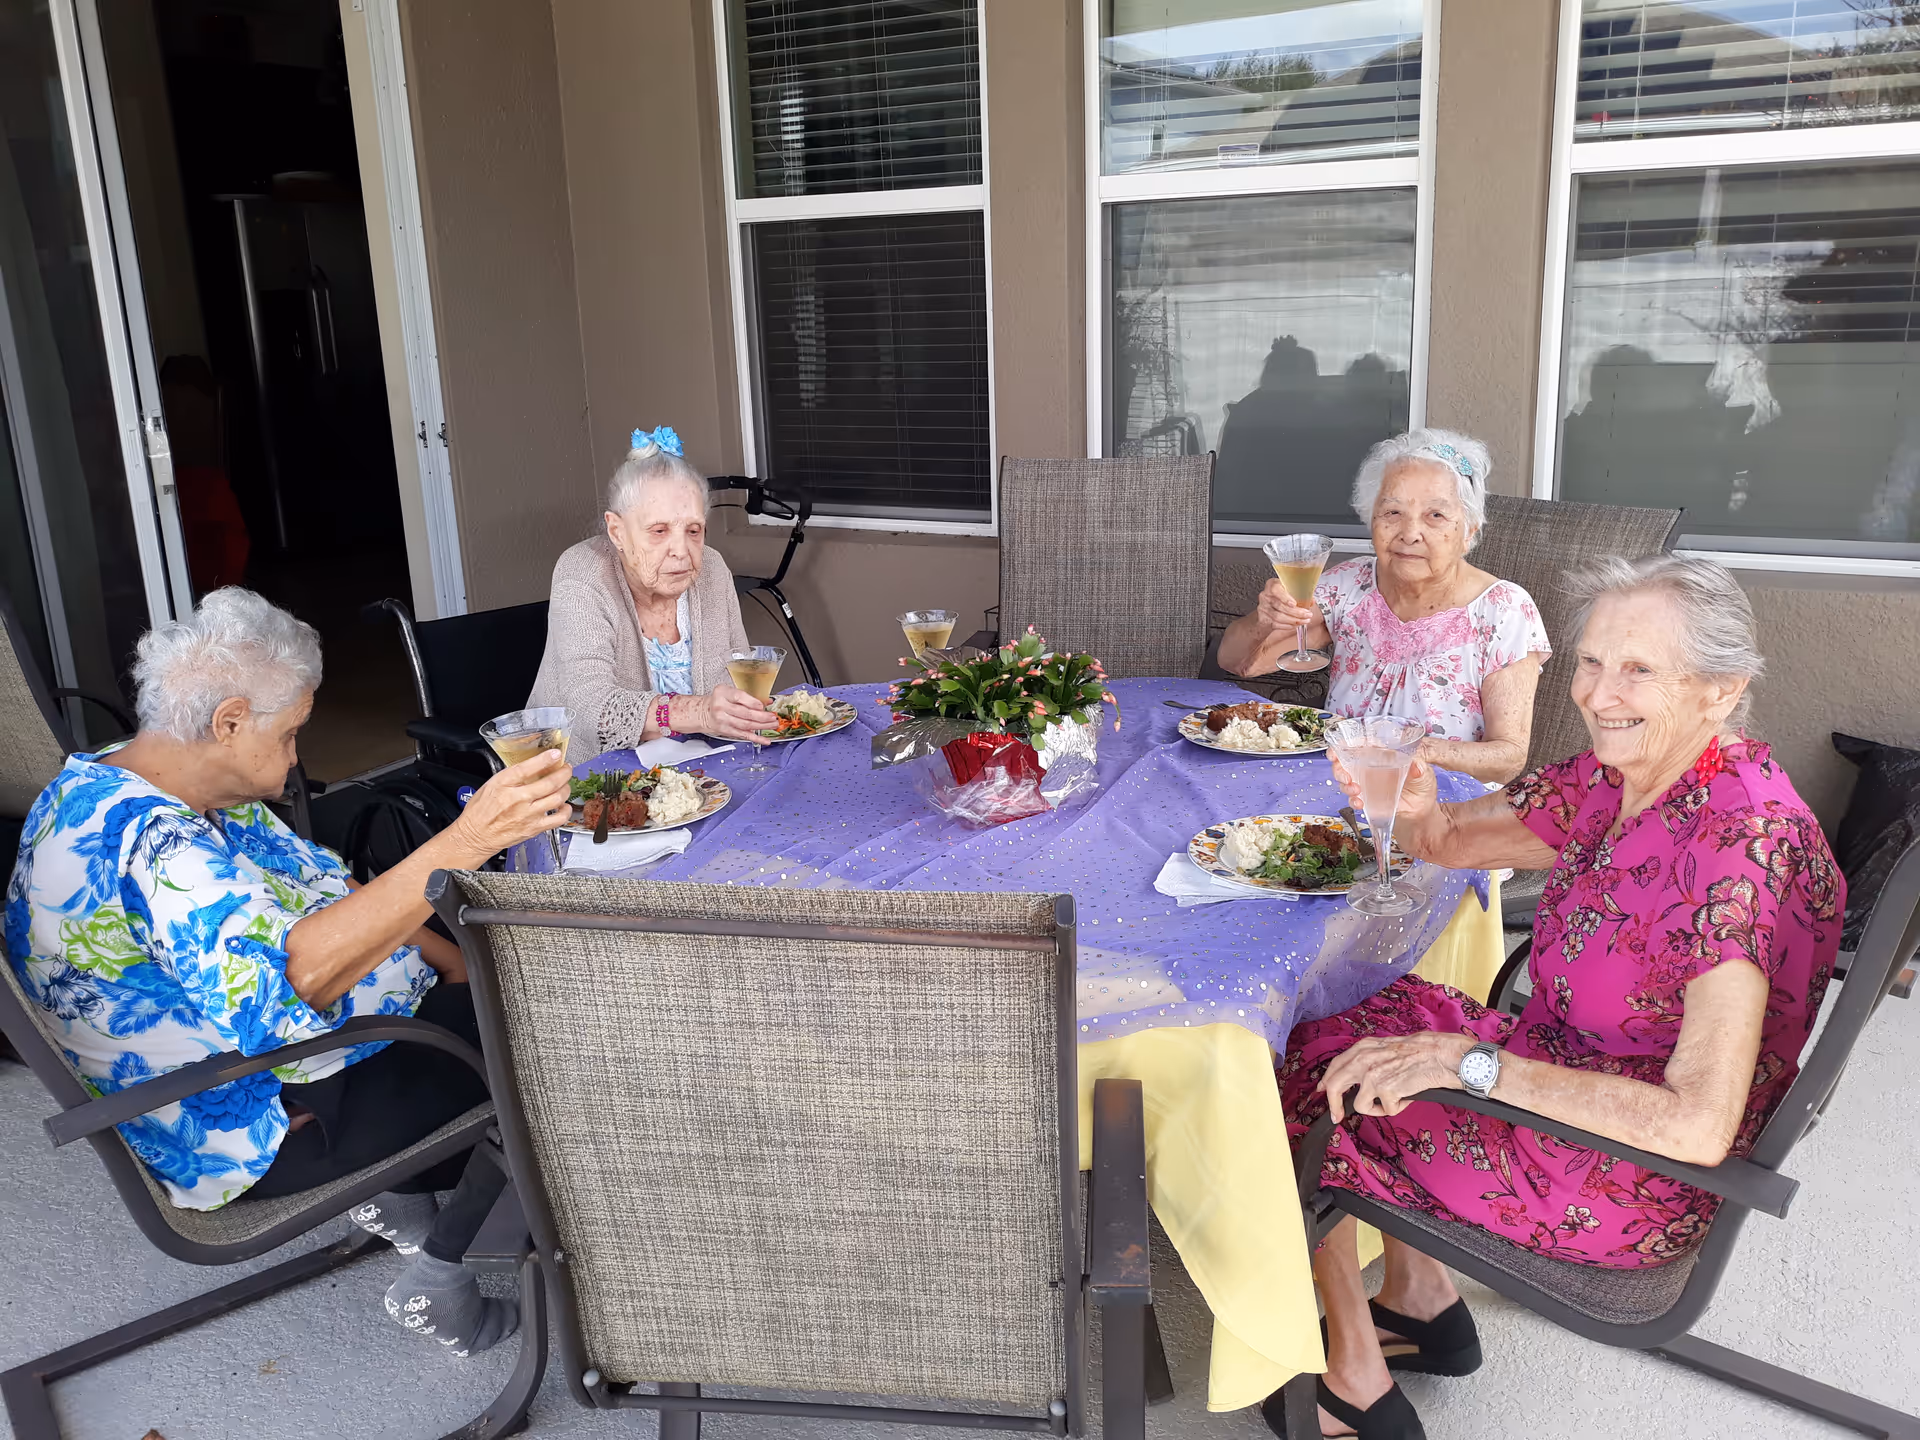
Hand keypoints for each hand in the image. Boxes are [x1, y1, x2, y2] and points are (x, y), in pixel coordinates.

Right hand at [448, 750, 572, 858]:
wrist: (476, 836)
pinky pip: (558, 819)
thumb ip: (512, 775)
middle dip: (564, 772)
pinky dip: (566, 810)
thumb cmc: (480, 812)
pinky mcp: (534, 828)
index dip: (546, 759)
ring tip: (565, 785)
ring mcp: (528, 814)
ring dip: (566, 788)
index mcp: (504, 784)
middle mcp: (517, 799)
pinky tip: (564, 806)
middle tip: (566, 769)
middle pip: (550, 782)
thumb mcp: (491, 784)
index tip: (555, 754)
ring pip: (558, 798)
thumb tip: (532, 766)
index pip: (528, 768)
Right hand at [685, 683, 778, 743]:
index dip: (752, 703)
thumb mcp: (731, 692)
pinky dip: (756, 738)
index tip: (763, 706)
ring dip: (762, 726)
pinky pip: (743, 735)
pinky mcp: (726, 731)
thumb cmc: (720, 700)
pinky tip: (765, 740)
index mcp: (723, 693)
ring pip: (746, 725)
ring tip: (773, 725)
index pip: (739, 697)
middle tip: (772, 717)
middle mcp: (721, 706)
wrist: (705, 712)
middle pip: (744, 713)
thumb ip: (749, 697)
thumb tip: (768, 702)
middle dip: (762, 716)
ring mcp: (723, 720)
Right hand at [1255, 578, 1317, 636]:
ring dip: (1293, 620)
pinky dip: (1287, 626)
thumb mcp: (1289, 592)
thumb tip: (1311, 601)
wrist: (1267, 610)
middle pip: (1280, 605)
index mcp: (1272, 585)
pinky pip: (1276, 624)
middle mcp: (1265, 596)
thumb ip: (1300, 595)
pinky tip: (1295, 625)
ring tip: (1304, 620)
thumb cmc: (1281, 599)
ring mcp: (1263, 608)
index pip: (1275, 589)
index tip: (1294, 604)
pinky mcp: (1263, 619)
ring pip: (1278, 616)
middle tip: (1307, 614)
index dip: (1285, 597)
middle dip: (1296, 612)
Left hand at [1320, 1033, 1475, 1121]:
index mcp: (1362, 1048)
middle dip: (1333, 1105)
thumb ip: (1368, 1059)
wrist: (1439, 1055)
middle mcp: (1362, 1060)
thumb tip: (1356, 1078)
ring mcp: (1372, 1076)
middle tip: (1337, 1117)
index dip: (1327, 1081)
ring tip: (1396, 1098)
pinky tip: (1408, 1096)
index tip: (1323, 1091)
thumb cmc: (1420, 1052)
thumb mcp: (1386, 1047)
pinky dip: (1397, 1107)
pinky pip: (1385, 1110)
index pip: (1335, 1066)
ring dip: (1378, 1108)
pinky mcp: (1384, 1090)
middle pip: (1333, 1086)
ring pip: (1360, 1105)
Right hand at [1330, 748, 1439, 823]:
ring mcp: (1366, 781)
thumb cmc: (1421, 787)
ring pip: (1344, 778)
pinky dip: (1352, 800)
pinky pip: (1351, 797)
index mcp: (1382, 753)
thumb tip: (1416, 765)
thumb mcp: (1425, 774)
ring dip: (1345, 785)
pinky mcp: (1365, 796)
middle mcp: (1371, 765)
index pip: (1360, 742)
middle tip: (1346, 776)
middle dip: (1339, 768)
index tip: (1337, 751)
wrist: (1420, 812)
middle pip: (1344, 760)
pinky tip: (1359, 802)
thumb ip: (1420, 768)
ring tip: (1355, 790)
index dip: (1344, 744)